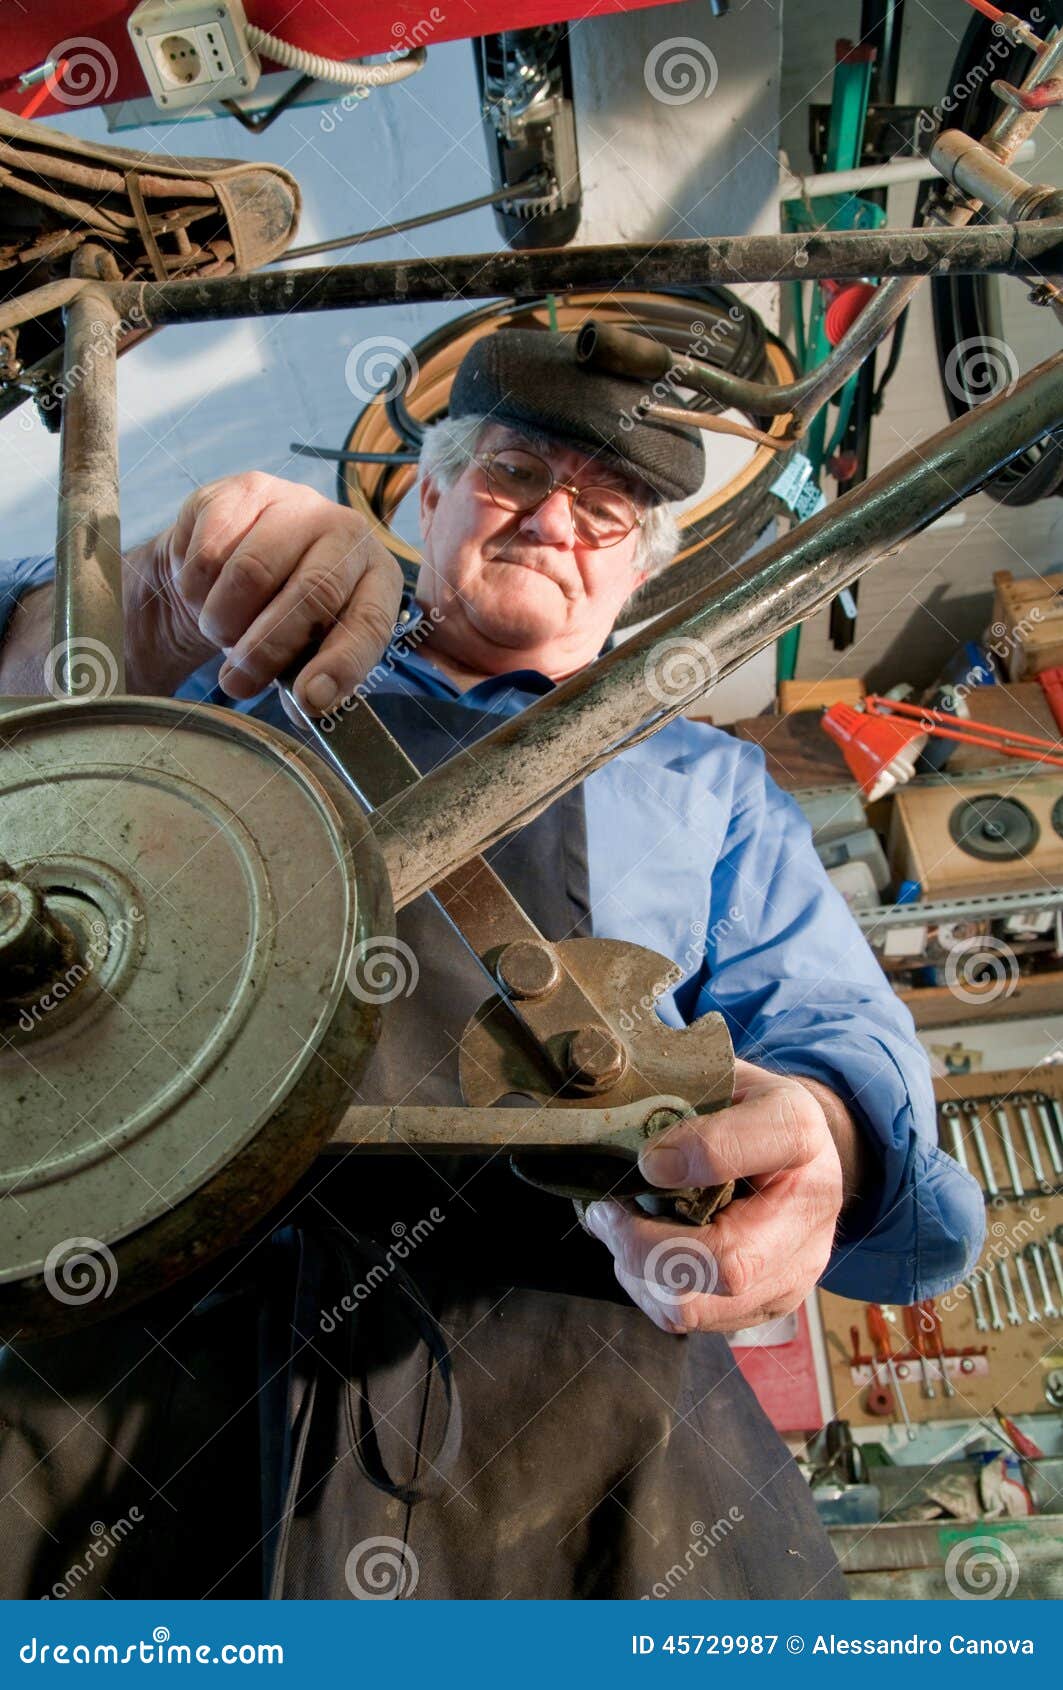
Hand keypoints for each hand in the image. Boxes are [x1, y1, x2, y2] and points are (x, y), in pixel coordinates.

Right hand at [130, 472, 402, 712]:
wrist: (228, 561)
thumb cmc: (278, 615)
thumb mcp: (304, 651)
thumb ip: (311, 682)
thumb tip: (308, 707)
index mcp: (377, 578)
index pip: (370, 623)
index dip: (341, 664)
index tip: (309, 698)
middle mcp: (347, 531)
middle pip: (312, 593)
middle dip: (268, 650)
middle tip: (237, 683)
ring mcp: (297, 503)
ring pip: (251, 572)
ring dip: (223, 620)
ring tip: (218, 631)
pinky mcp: (245, 490)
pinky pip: (209, 551)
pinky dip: (196, 590)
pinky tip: (202, 593)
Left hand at [584, 1060, 849, 1334]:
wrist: (797, 1159)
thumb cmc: (742, 1112)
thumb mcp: (723, 1078)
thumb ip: (681, 1094)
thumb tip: (622, 1137)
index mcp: (798, 1132)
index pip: (766, 1142)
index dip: (700, 1153)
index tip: (648, 1159)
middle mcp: (809, 1212)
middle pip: (728, 1263)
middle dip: (644, 1244)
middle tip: (607, 1211)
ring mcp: (793, 1271)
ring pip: (696, 1305)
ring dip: (638, 1271)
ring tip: (621, 1229)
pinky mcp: (766, 1307)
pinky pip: (688, 1320)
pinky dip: (649, 1289)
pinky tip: (644, 1252)